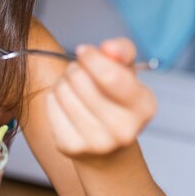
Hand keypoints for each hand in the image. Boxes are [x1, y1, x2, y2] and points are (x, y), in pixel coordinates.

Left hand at [45, 38, 156, 159]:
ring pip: (63, 91)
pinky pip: (51, 104)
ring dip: (63, 82)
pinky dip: (53, 97)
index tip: (84, 51)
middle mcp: (124, 129)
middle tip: (79, 73)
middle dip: (75, 68)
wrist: (104, 145)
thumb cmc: (114, 98)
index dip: (91, 58)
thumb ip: (121, 51)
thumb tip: (110, 48)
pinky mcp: (70, 146)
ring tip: (73, 88)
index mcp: (143, 106)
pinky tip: (66, 103)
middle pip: (81, 80)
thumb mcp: (126, 71)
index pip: (110, 76)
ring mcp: (97, 142)